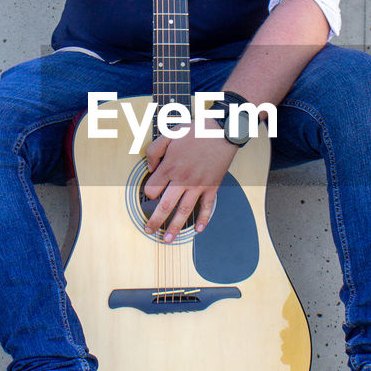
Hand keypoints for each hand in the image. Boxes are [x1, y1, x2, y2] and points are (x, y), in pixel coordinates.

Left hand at [142, 121, 237, 242]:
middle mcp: (182, 179)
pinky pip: (207, 207)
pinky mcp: (212, 186)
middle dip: (155, 221)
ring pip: (184, 211)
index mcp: (170, 166)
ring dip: (176, 227)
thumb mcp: (169, 134)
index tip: (149, 196)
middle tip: (149, 230)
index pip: (152, 189)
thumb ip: (154, 150)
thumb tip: (149, 167)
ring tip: (168, 240)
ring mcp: (198, 185)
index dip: (148, 194)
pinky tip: (198, 230)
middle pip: (165, 205)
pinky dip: (203, 219)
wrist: (223, 131)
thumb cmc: (196, 131)